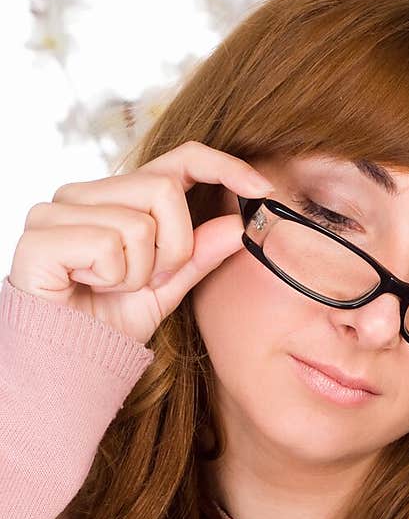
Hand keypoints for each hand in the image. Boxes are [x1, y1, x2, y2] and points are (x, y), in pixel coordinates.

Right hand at [8, 140, 272, 345]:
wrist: (69, 359)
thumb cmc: (109, 321)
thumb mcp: (168, 288)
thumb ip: (200, 253)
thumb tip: (240, 221)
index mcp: (117, 196)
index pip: (177, 159)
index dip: (223, 167)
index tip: (261, 190)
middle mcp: (84, 192)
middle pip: (164, 190)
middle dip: (175, 248)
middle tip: (149, 281)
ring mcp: (56, 208)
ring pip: (138, 223)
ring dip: (139, 271)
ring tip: (112, 287)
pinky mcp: (39, 234)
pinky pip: (106, 245)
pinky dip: (110, 277)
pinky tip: (88, 287)